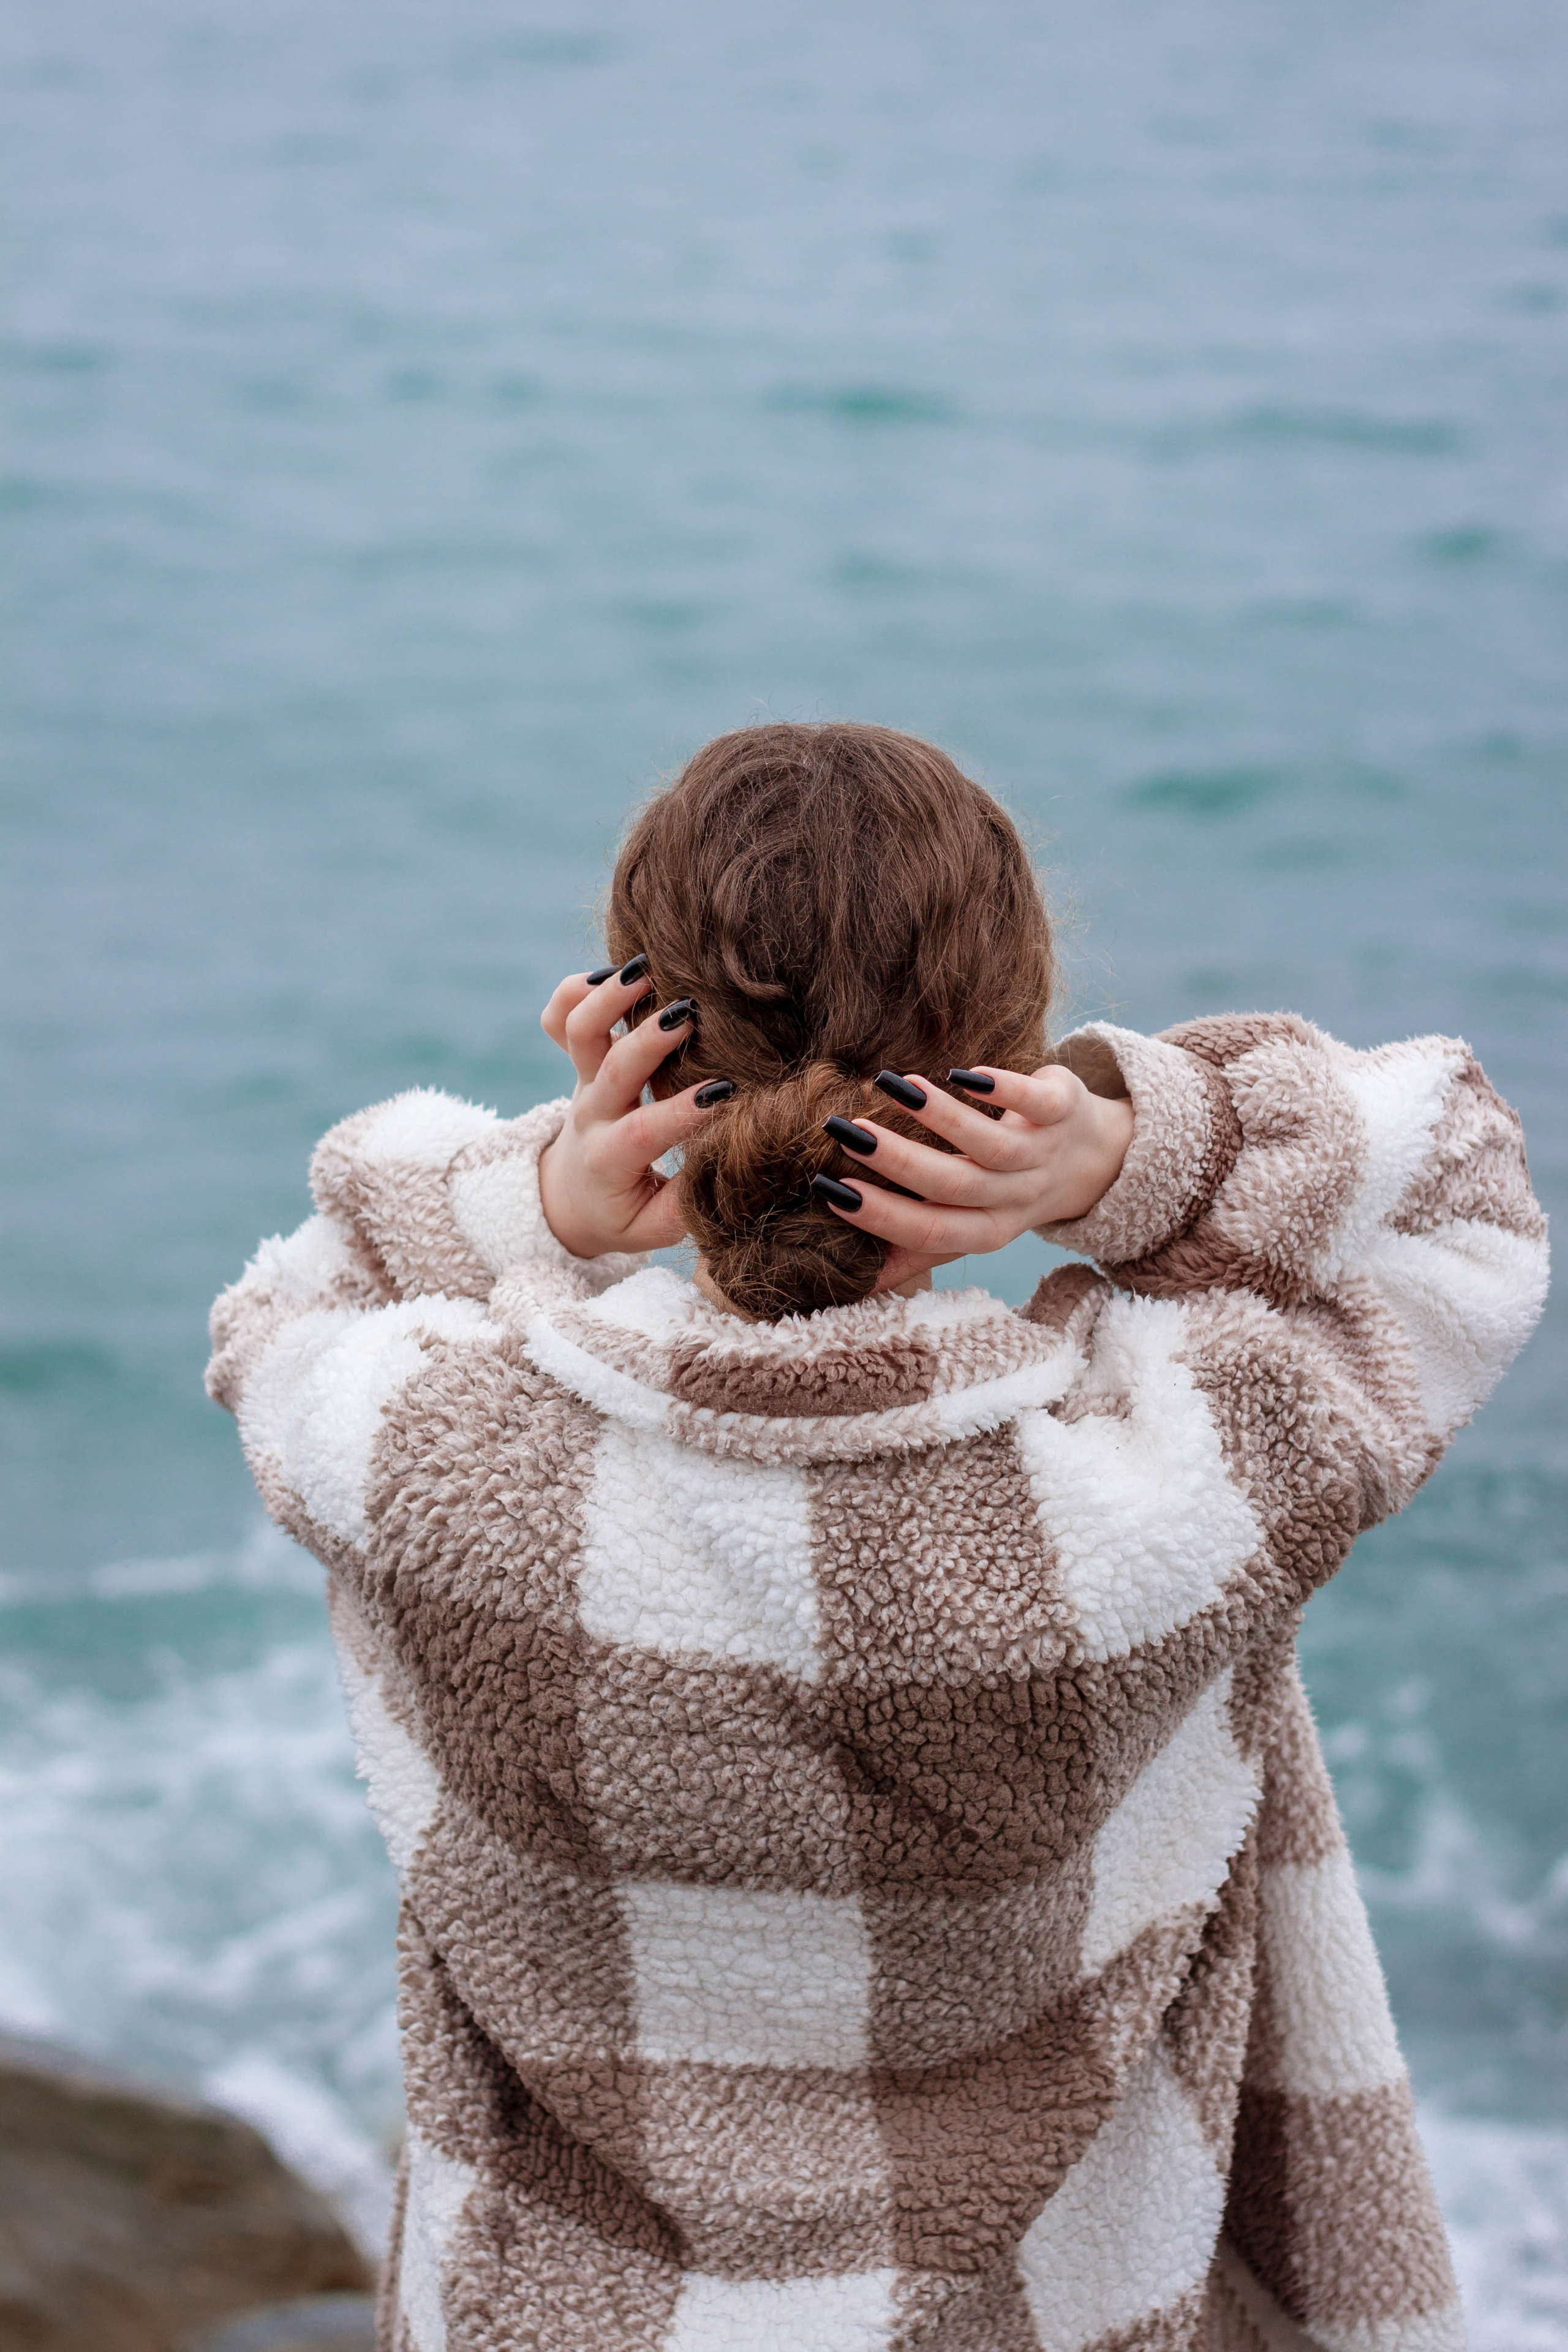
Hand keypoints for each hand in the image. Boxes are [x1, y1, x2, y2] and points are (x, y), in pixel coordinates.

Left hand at [536, 966, 721, 1258]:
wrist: (571, 1198)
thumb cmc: (622, 1213)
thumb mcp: (653, 1227)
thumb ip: (687, 1203)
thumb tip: (730, 1171)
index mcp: (611, 1157)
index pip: (643, 1132)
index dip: (681, 1112)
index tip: (724, 1092)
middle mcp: (592, 1112)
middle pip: (611, 1069)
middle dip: (648, 1039)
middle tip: (689, 1014)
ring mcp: (582, 1080)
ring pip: (579, 1031)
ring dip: (609, 998)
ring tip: (647, 970)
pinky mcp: (577, 1060)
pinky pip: (559, 1017)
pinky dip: (575, 990)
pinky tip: (613, 971)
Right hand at [816, 1065, 1134, 1291]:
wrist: (1098, 1158)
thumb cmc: (1014, 1191)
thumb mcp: (973, 1225)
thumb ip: (919, 1247)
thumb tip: (855, 1284)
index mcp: (988, 1229)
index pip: (931, 1231)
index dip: (882, 1217)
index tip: (830, 1191)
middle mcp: (1016, 1196)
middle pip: (955, 1186)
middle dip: (897, 1162)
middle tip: (847, 1131)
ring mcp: (1042, 1152)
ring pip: (990, 1144)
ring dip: (940, 1117)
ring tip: (892, 1085)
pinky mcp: (1064, 1108)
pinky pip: (1038, 1101)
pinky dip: (1004, 1089)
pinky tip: (963, 1074)